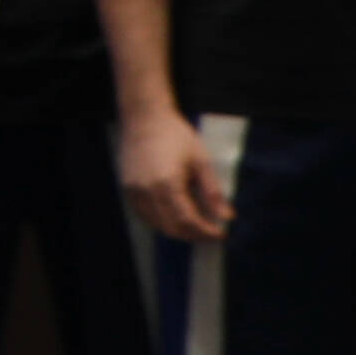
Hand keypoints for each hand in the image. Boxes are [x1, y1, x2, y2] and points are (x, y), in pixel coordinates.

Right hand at [120, 95, 227, 243]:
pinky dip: (162, 222)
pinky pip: (145, 215)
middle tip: (211, 234)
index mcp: (167, 184)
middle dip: (194, 235)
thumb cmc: (176, 136)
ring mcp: (134, 192)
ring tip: (197, 227)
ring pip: (157, 225)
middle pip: (171, 228)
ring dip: (178, 231)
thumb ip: (213, 192)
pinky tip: (175, 217)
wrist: (144, 119)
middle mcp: (147, 192)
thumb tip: (228, 217)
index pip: (188, 220)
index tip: (222, 234)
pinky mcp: (127, 189)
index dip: (206, 232)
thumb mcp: (201, 161)